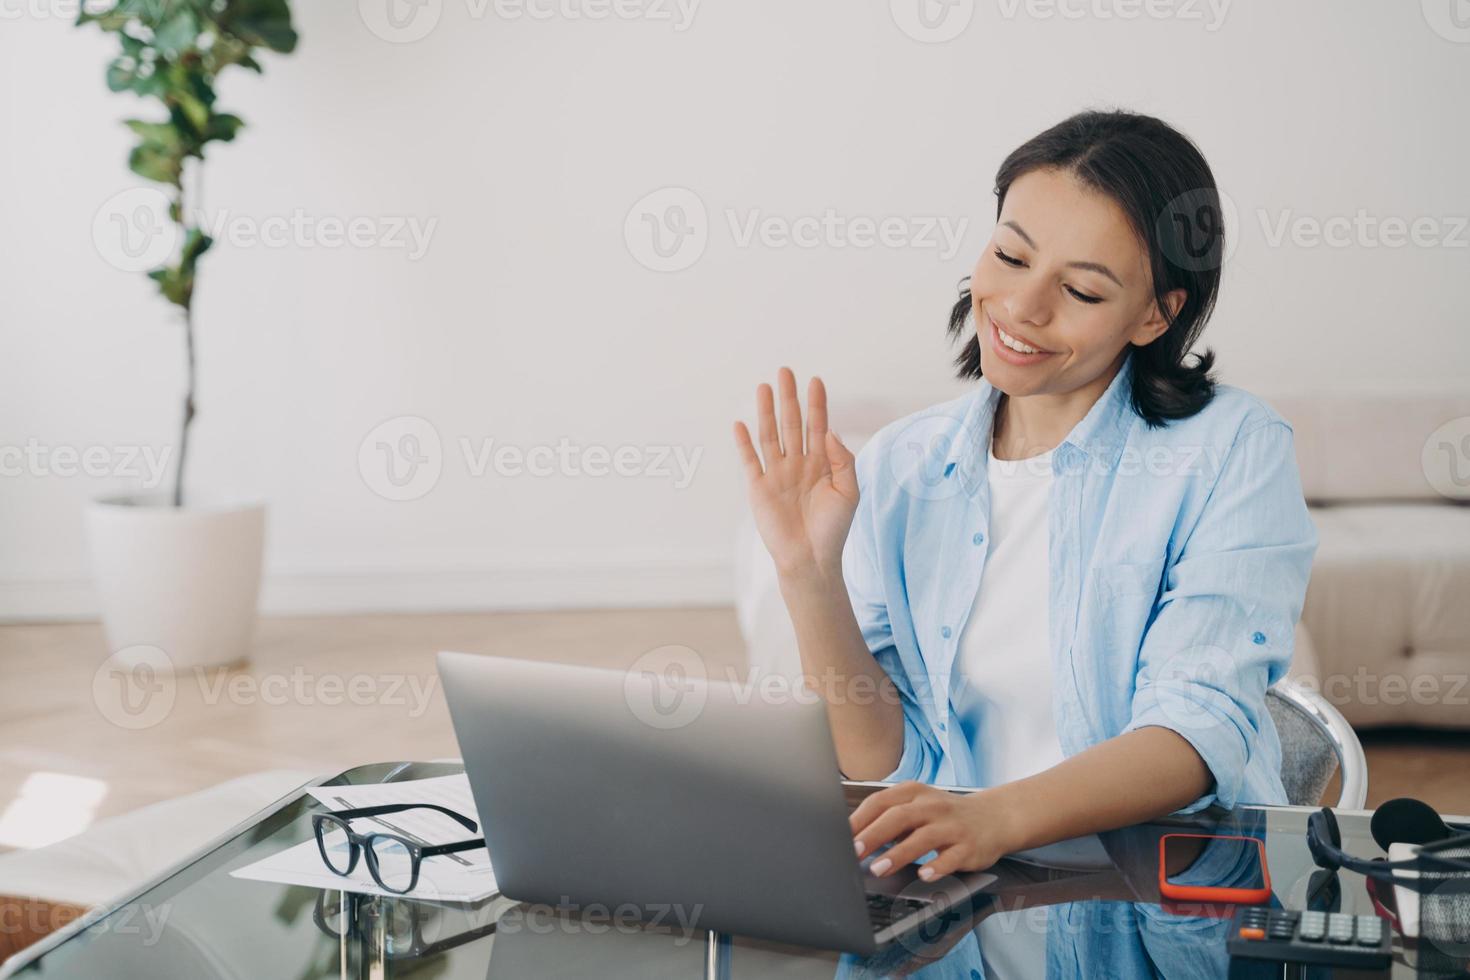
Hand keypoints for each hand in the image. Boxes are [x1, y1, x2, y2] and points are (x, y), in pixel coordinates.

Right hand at [733, 367, 858, 579]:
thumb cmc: (834, 529)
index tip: (815, 380)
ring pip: (770, 435)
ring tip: (764, 387)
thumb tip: (829, 431)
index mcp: (822, 463)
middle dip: (789, 398)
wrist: (811, 559)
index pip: (818, 425)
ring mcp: (777, 474)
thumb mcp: (849, 492)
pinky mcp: (759, 488)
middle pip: (792, 423)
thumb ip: (843, 460)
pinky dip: (744, 442)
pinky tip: (740, 423)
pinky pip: (750, 460)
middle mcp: (798, 464)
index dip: (817, 403)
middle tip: (786, 371)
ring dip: (766, 411)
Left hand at [850, 782, 1016, 881]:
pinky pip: (951, 857)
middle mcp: (932, 806)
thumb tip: (855, 837)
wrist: (994, 817)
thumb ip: (890, 818)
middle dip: (874, 834)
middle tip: (854, 852)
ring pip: (922, 838)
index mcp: (914, 793)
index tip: (842, 836)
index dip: (860, 819)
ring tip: (878, 868)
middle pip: (898, 817)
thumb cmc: (945, 815)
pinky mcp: (968, 846)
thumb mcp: (918, 806)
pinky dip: (937, 866)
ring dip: (898, 854)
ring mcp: (951, 826)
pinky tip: (924, 875)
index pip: (881, 802)